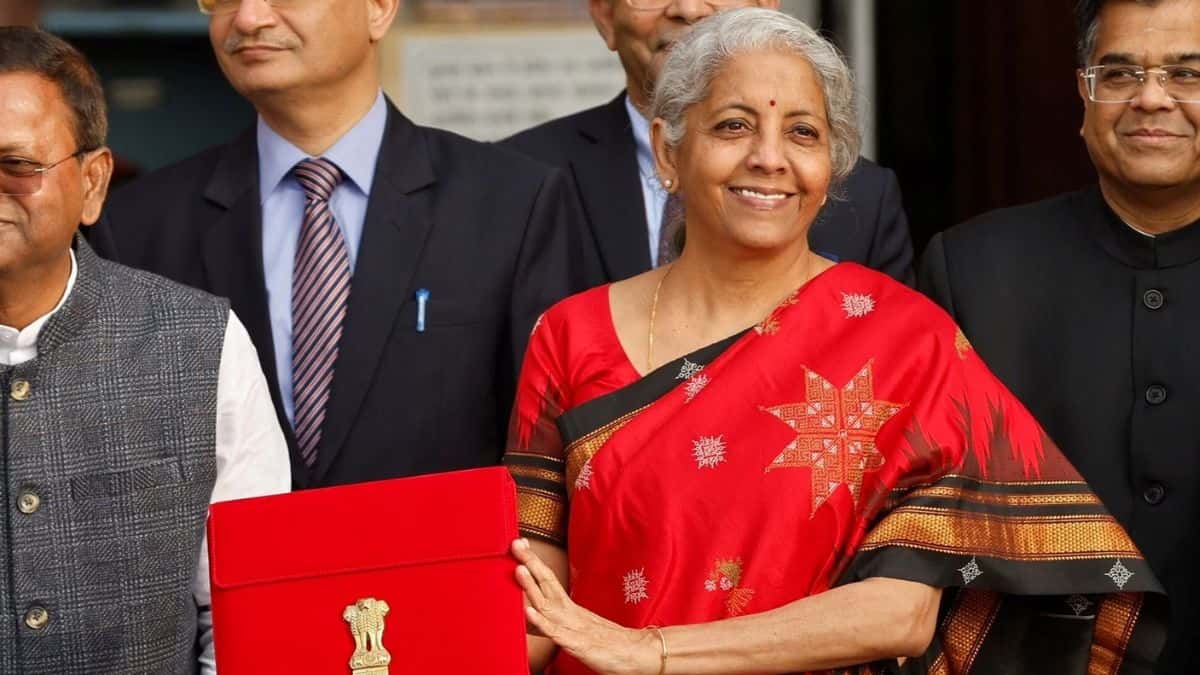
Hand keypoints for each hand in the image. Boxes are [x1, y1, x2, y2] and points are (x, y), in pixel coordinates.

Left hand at [512, 539, 661, 674]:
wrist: (637, 654)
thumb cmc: (608, 644)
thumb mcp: (577, 629)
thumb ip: (554, 622)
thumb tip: (532, 615)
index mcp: (570, 608)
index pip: (549, 580)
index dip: (534, 563)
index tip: (521, 544)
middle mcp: (571, 613)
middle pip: (548, 583)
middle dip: (531, 563)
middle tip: (516, 544)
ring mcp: (574, 627)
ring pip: (549, 604)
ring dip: (533, 587)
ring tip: (519, 569)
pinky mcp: (578, 645)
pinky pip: (556, 633)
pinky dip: (542, 622)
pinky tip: (529, 613)